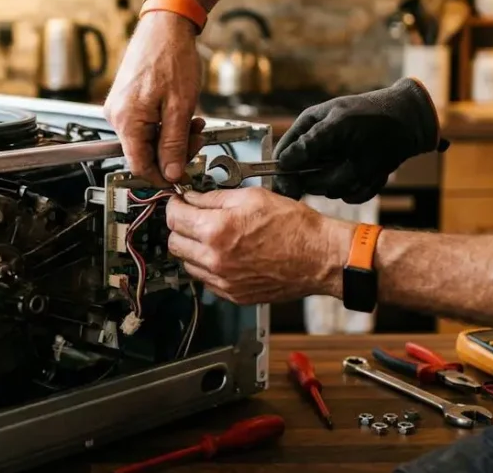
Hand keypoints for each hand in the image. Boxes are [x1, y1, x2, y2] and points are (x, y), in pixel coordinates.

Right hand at [103, 11, 205, 183]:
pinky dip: (166, 122)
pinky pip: (146, 123)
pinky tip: (181, 112)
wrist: (166, 25)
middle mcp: (117, 116)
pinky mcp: (127, 100)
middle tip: (197, 137)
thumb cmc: (171, 56)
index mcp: (126, 120)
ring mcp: (120, 107)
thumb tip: (172, 173)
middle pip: (145, 152)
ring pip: (148, 138)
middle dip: (174, 150)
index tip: (181, 178)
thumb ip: (175, 145)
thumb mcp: (180, 107)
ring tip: (193, 120)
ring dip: (173, 135)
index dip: (163, 177)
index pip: (139, 166)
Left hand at [164, 187, 346, 304]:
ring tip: (212, 236)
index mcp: (217, 231)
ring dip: (192, 248)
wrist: (320, 257)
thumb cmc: (295, 227)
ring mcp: (223, 281)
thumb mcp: (252, 197)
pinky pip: (206, 280)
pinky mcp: (233, 295)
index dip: (175, 205)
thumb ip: (215, 197)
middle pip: (174, 243)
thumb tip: (193, 198)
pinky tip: (224, 254)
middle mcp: (215, 259)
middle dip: (180, 227)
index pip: (173, 217)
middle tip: (193, 217)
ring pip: (187, 263)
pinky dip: (208, 266)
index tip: (179, 202)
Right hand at [273, 78, 442, 203]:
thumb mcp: (340, 126)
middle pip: (308, 180)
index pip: (283, 157)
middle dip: (330, 177)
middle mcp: (319, 149)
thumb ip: (310, 145)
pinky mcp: (355, 178)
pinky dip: (367, 185)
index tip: (292, 191)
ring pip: (333, 189)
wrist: (412, 122)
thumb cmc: (375, 118)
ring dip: (353, 181)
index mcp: (309, 128)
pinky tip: (378, 171)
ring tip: (370, 164)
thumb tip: (283, 162)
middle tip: (348, 165)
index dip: (285, 175)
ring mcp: (337, 164)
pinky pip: (354, 193)